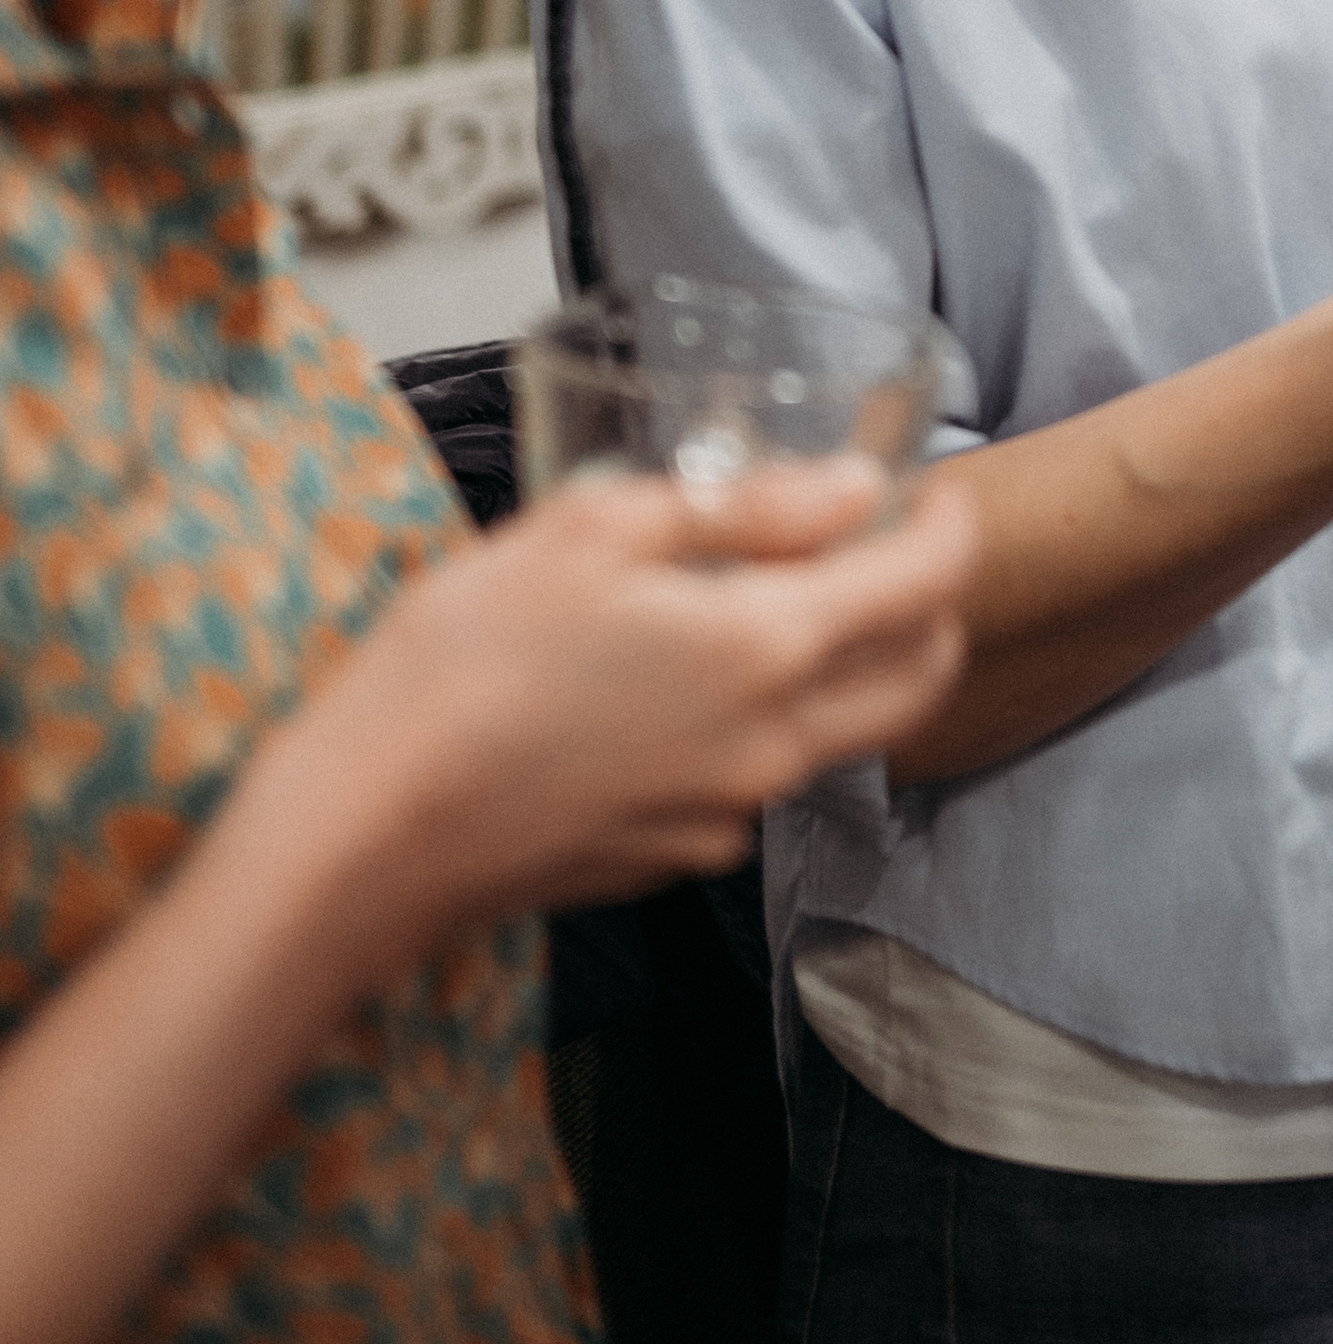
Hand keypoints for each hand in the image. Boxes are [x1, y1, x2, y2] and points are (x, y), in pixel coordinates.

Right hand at [234, 459, 974, 983]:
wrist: (370, 831)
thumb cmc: (465, 659)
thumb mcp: (597, 530)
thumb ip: (749, 508)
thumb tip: (854, 487)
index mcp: (766, 648)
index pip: (926, 586)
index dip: (951, 526)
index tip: (936, 488)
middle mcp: (774, 745)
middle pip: (920, 680)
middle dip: (933, 606)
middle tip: (895, 547)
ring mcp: (729, 814)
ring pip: (844, 734)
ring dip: (853, 665)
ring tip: (784, 599)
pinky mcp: (676, 855)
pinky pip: (760, 780)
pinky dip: (766, 722)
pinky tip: (686, 681)